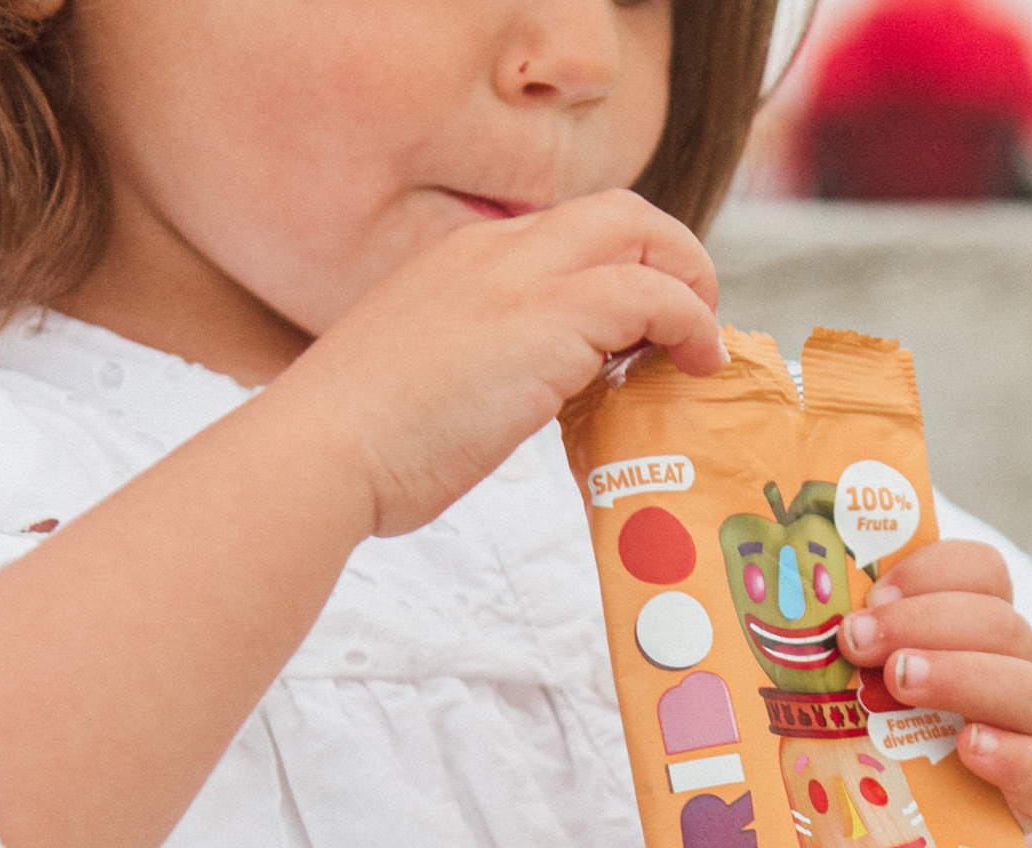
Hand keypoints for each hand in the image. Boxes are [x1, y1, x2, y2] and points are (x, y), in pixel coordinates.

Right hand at [274, 189, 725, 537]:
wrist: (325, 449)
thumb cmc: (363, 443)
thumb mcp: (424, 380)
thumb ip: (476, 367)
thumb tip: (509, 400)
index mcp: (461, 260)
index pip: (564, 237)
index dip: (618, 271)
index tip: (640, 328)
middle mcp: (495, 250)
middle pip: (615, 214)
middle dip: (671, 257)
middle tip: (693, 321)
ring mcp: (523, 278)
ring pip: (641, 236)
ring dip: (690, 285)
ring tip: (705, 345)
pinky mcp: (552, 319)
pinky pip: (653, 292)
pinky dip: (690, 320)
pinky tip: (699, 362)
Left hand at [838, 541, 1031, 831]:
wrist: (901, 836)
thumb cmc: (863, 747)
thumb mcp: (844, 689)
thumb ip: (841, 645)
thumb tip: (788, 597)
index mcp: (971, 631)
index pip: (982, 572)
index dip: (933, 570)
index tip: (873, 594)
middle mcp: (1009, 674)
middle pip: (1004, 626)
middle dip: (926, 623)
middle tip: (859, 642)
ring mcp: (1029, 738)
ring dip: (966, 677)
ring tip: (902, 684)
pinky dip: (1015, 756)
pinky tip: (970, 748)